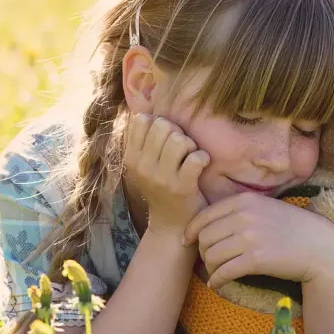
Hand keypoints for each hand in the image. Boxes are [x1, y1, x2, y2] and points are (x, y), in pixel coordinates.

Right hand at [124, 113, 209, 233]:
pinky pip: (196, 158)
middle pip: (163, 125)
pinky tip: (201, 166)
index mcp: (131, 158)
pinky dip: (203, 158)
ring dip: (190, 145)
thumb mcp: (145, 165)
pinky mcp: (182, 187)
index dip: (159, 122)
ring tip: (190, 157)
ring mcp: (161, 178)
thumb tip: (146, 108)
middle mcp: (142, 167)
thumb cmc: (163, 187)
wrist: (171, 225)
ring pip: (179, 139)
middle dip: (178, 132)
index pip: (142, 119)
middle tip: (182, 149)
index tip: (165, 139)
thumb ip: (144, 139)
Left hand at [183, 192, 333, 288]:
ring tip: (216, 272)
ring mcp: (250, 237)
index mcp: (245, 200)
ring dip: (210, 268)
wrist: (319, 247)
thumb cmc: (292, 228)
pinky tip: (218, 284)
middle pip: (204, 237)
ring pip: (211, 255)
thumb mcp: (265, 208)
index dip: (191, 231)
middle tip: (209, 261)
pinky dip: (216, 281)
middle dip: (202, 252)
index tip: (187, 241)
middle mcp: (245, 216)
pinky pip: (223, 272)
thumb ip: (239, 211)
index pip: (205, 216)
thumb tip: (207, 226)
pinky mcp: (256, 259)